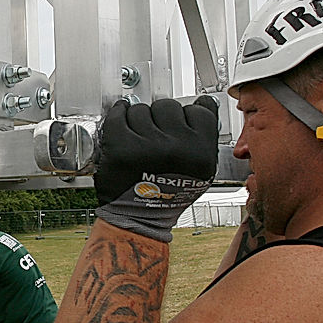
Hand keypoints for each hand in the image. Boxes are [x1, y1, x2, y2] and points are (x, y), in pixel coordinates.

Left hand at [95, 96, 218, 241]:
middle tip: (156, 134)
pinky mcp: (121, 146)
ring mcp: (148, 145)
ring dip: (139, 119)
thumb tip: (203, 104)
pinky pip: (118, 115)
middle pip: (168, 106)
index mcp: (200, 153)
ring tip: (139, 137)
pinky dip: (118, 113)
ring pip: (142, 110)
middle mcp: (176, 147)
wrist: (138, 218)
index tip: (180, 120)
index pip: (199, 110)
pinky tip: (121, 116)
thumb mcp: (201, 172)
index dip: (186, 115)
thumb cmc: (168, 197)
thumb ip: (204, 139)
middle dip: (161, 118)